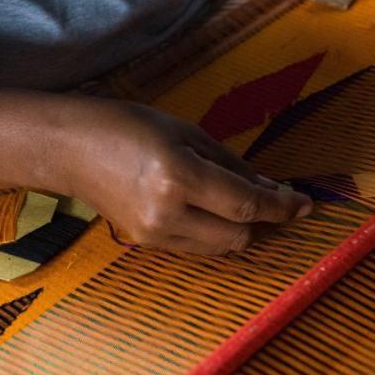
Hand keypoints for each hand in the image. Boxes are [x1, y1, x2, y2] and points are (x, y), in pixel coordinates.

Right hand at [52, 98, 312, 255]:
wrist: (69, 149)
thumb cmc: (129, 126)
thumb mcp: (187, 132)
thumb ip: (232, 165)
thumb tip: (271, 189)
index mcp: (178, 176)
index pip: (245, 204)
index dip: (281, 207)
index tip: (305, 205)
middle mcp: (167, 213)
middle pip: (238, 235)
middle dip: (262, 220)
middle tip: (277, 201)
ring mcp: (153, 234)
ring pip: (219, 247)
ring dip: (239, 229)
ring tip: (241, 203)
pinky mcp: (145, 244)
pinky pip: (196, 246)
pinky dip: (213, 231)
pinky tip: (211, 210)